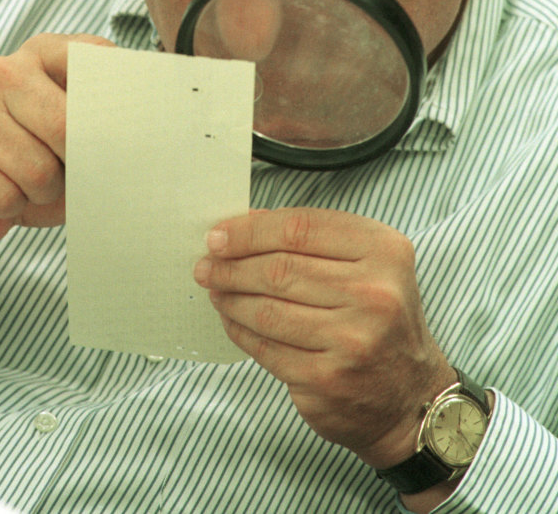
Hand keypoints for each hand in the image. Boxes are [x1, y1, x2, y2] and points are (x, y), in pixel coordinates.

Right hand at [0, 33, 115, 249]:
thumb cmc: (57, 136)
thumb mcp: (91, 106)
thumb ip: (121, 104)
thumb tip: (161, 133)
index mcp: (50, 50)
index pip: (99, 81)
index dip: (115, 125)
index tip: (126, 145)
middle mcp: (4, 70)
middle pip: (68, 133)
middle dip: (80, 165)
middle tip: (74, 166)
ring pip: (36, 174)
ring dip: (46, 191)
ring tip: (41, 178)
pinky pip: (0, 195)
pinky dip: (13, 206)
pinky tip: (13, 190)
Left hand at [194, 207, 455, 468]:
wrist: (409, 395)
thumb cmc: (379, 316)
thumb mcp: (367, 262)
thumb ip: (312, 238)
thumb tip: (245, 223)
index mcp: (385, 251)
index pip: (300, 227)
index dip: (249, 230)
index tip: (218, 235)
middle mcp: (375, 294)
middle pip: (279, 268)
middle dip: (231, 264)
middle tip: (207, 265)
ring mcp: (352, 340)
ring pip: (267, 309)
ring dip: (230, 297)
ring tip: (215, 289)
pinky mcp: (328, 379)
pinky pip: (266, 348)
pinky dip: (240, 331)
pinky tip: (232, 320)